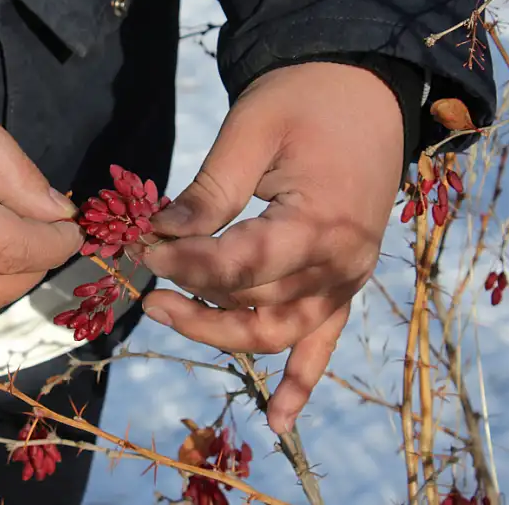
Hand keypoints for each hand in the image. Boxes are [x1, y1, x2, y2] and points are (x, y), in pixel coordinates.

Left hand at [134, 62, 404, 433]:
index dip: (186, 264)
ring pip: (277, 332)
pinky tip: (279, 420)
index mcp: (321, 224)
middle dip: (191, 298)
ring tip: (165, 313)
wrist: (365, 89)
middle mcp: (341, 264)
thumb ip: (210, 192)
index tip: (144, 247)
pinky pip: (323, 343)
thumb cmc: (307, 100)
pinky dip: (301, 382)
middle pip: (253, 307)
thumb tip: (160, 234)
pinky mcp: (345, 282)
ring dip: (220, 334)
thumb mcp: (252, 130)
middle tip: (143, 283)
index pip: (239, 266)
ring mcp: (347, 279)